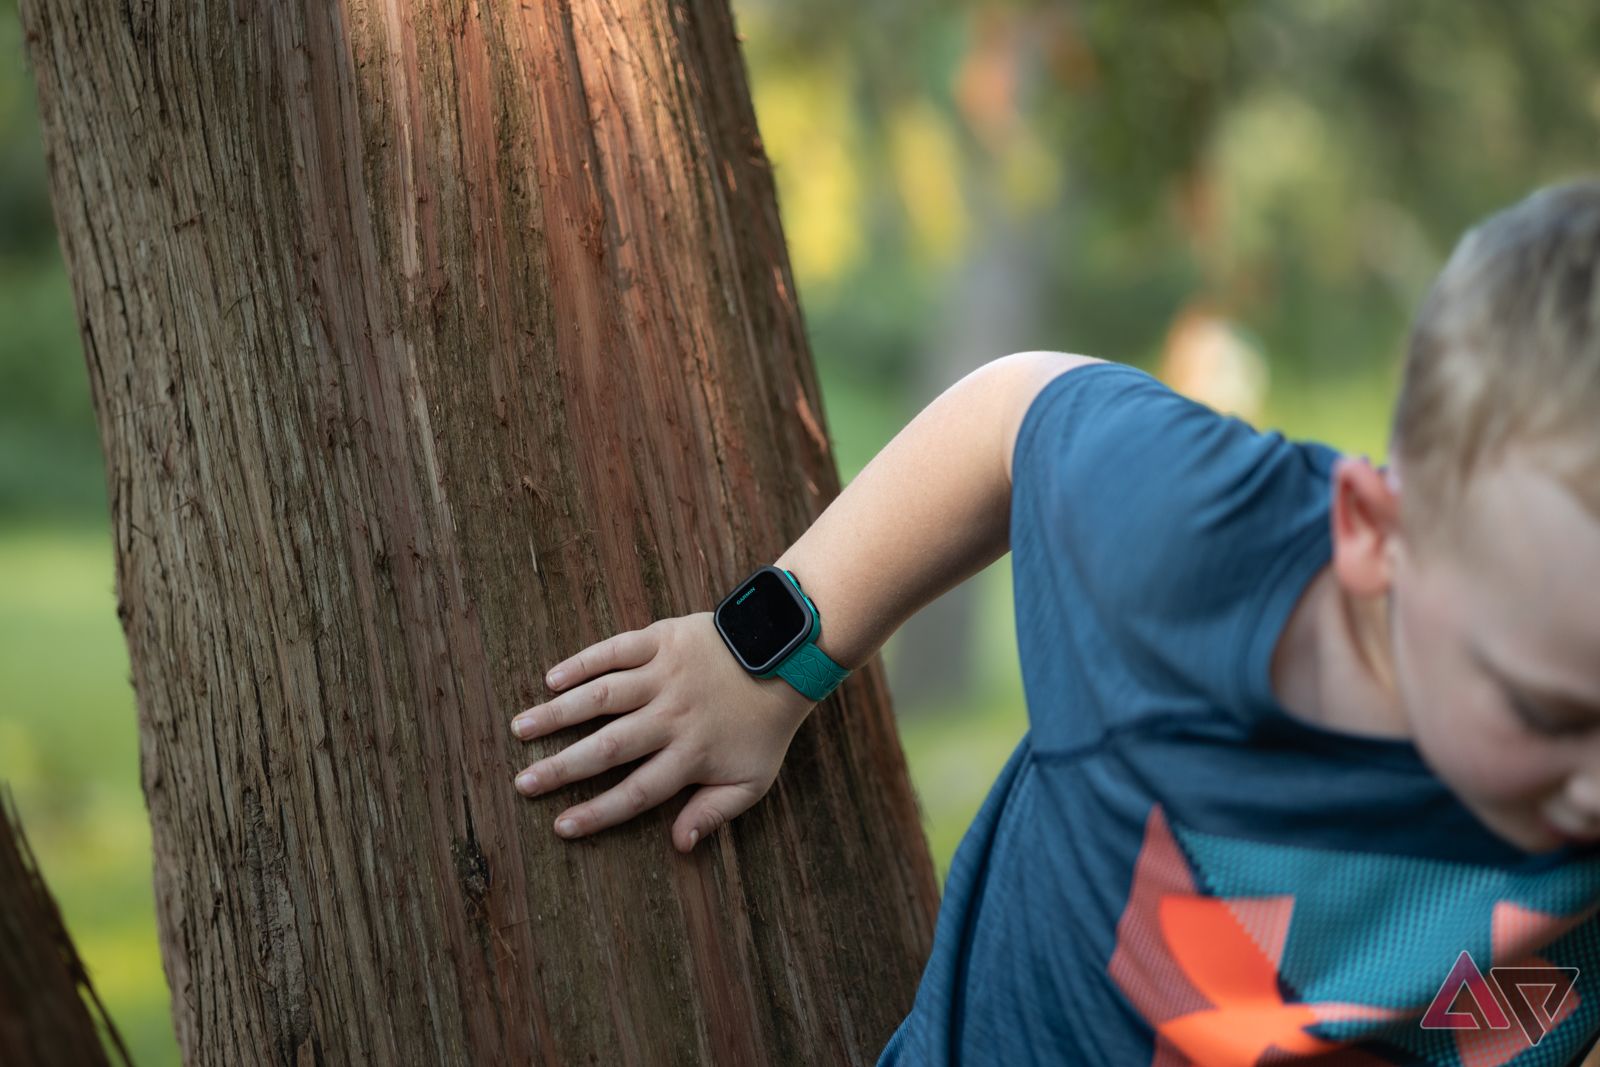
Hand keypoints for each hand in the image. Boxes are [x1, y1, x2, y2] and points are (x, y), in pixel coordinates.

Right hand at [510, 612, 819, 852]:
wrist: (785, 656)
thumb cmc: (764, 724)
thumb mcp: (752, 780)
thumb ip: (715, 813)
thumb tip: (680, 845)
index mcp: (691, 755)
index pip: (637, 792)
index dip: (598, 812)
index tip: (561, 826)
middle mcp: (671, 716)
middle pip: (609, 747)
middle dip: (563, 768)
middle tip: (523, 783)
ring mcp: (663, 675)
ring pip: (602, 696)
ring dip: (559, 714)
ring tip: (521, 729)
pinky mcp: (660, 640)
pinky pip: (614, 650)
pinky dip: (582, 663)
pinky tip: (552, 679)